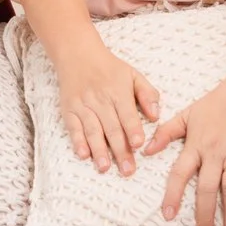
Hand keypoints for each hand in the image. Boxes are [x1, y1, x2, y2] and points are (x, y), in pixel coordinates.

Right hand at [50, 39, 161, 175]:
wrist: (78, 55)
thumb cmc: (110, 69)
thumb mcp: (133, 75)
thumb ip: (148, 94)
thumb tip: (156, 115)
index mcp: (118, 91)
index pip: (127, 114)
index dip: (133, 130)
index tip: (138, 145)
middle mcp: (100, 99)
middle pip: (111, 127)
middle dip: (120, 150)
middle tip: (128, 170)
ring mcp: (83, 105)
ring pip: (92, 130)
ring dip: (99, 150)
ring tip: (105, 168)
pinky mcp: (69, 109)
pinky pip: (73, 127)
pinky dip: (77, 141)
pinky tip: (83, 154)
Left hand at [149, 76, 225, 225]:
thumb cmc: (216, 103)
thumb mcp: (186, 114)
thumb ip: (165, 133)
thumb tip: (145, 150)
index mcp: (196, 145)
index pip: (180, 173)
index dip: (172, 194)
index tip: (167, 214)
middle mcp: (215, 153)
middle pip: (207, 187)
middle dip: (204, 213)